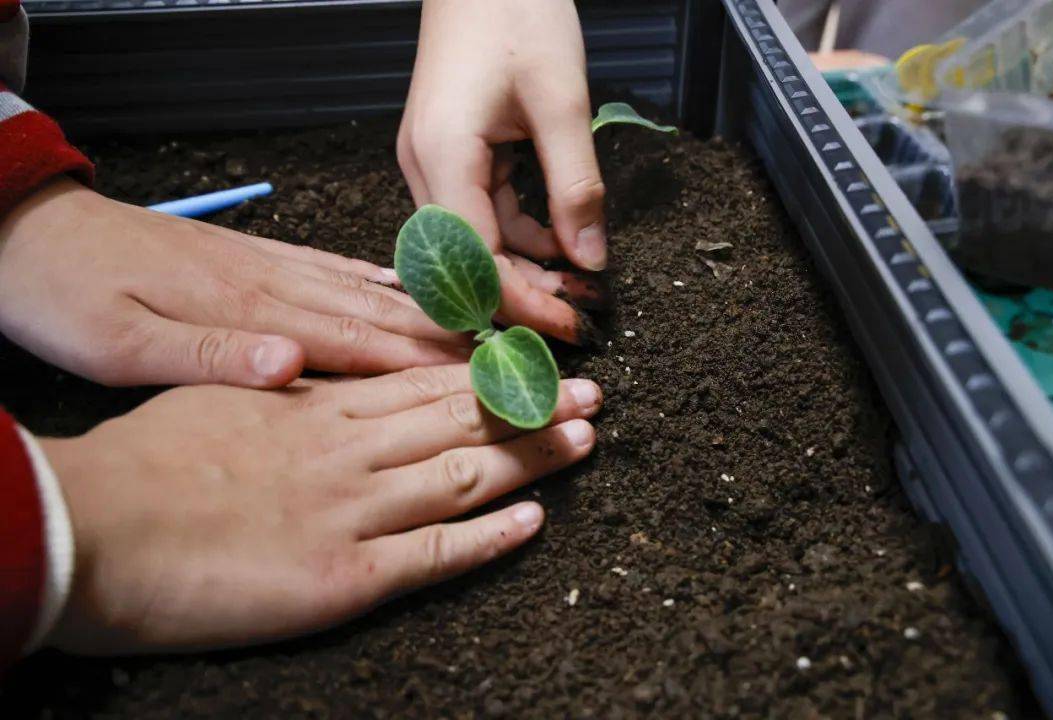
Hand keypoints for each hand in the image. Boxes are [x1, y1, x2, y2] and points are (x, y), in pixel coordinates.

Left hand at [0, 178, 469, 387]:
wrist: (34, 232)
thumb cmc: (70, 297)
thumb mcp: (120, 344)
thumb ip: (211, 356)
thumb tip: (291, 366)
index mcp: (251, 312)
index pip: (360, 342)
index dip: (428, 365)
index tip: (486, 380)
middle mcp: (275, 285)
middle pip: (382, 315)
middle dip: (451, 339)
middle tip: (509, 355)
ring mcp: (270, 267)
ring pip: (369, 291)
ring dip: (429, 312)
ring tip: (484, 329)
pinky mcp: (257, 260)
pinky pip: (337, 272)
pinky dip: (382, 285)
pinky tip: (408, 294)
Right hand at [39, 364, 601, 652]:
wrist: (95, 526)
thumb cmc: (144, 461)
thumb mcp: (220, 397)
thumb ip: (284, 388)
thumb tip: (318, 370)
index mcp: (318, 409)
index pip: (423, 384)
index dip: (486, 374)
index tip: (531, 364)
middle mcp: (350, 452)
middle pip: (460, 422)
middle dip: (530, 406)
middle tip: (589, 394)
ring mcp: (353, 511)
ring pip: (463, 475)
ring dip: (530, 457)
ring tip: (582, 440)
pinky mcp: (345, 576)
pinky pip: (434, 553)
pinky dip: (489, 537)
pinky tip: (534, 520)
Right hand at [397, 0, 605, 343]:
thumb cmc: (520, 11)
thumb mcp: (564, 102)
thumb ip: (577, 188)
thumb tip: (590, 262)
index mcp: (442, 155)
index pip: (475, 261)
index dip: (522, 302)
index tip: (572, 325)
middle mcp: (423, 166)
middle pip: (466, 261)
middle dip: (523, 293)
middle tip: (581, 312)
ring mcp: (429, 160)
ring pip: (473, 241)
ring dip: (523, 266)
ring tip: (577, 280)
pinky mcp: (446, 152)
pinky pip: (479, 211)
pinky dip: (517, 232)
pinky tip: (557, 239)